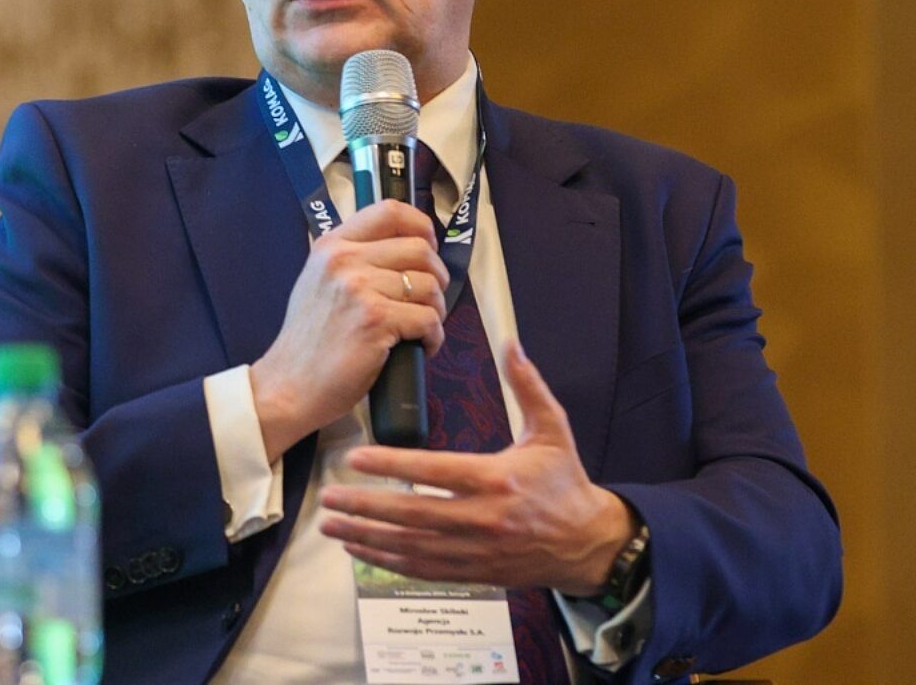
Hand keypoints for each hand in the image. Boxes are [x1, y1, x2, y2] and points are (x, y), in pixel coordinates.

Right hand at [251, 200, 448, 462]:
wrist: (289, 385)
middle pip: (420, 249)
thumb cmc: (309, 340)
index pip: (390, 211)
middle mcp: (345, 260)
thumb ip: (354, 259)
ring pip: (429, 285)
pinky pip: (429, 319)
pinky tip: (420, 347)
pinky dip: (433, 337)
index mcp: (332, 245)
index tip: (428, 248)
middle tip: (428, 301)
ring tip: (419, 329)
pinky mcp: (376, 320)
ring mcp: (360, 289)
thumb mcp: (319, 282)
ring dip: (435, 311)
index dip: (422, 226)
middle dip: (436, 277)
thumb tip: (406, 249)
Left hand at [317, 338, 632, 595]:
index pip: (434, 471)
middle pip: (412, 514)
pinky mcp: (472, 572)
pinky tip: (359, 550)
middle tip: (328, 497)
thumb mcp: (552, 429)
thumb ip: (528, 386)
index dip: (392, 466)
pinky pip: (422, 569)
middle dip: (365, 506)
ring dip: (366, 537)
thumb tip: (511, 343)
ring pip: (410, 546)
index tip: (356, 458)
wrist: (587, 543)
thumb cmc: (565, 482)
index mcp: (497, 480)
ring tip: (330, 525)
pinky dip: (387, 561)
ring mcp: (475, 551)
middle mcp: (482, 520)